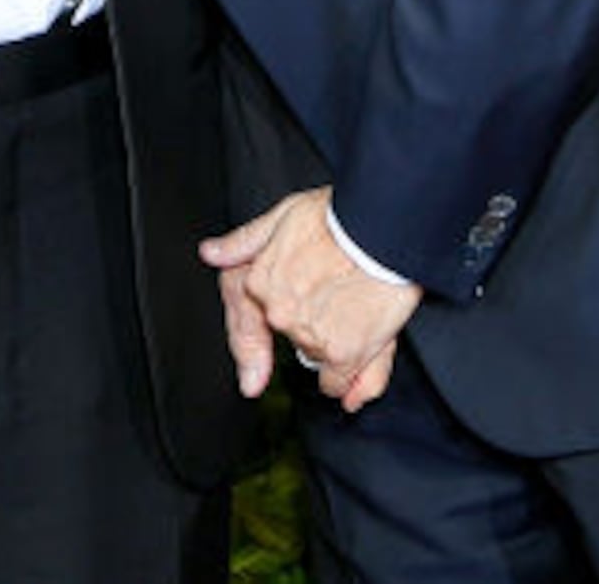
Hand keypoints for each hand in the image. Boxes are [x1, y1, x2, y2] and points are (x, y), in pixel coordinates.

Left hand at [200, 188, 422, 413]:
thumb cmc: (343, 216)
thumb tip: (212, 252)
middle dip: (314, 327)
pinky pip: (340, 383)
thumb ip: (245, 241)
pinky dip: (352, 376)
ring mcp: (310, 335)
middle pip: (293, 339)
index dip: (250, 354)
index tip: (253, 381)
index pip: (244, 325)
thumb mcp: (285, 215)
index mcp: (261, 282)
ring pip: (319, 359)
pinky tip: (366, 348)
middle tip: (341, 300)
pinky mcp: (342, 353)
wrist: (385, 226)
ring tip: (361, 309)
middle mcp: (280, 313)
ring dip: (336, 346)